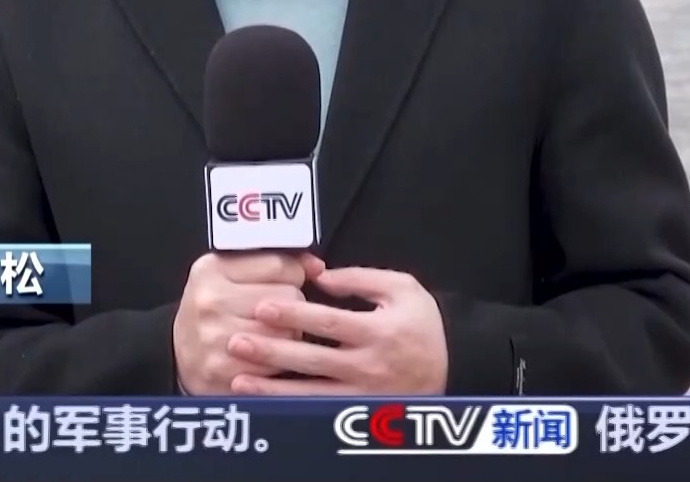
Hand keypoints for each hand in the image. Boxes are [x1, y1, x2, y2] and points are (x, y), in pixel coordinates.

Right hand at [172, 252, 319, 394]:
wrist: (180, 356)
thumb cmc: (213, 312)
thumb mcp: (230, 275)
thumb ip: (273, 262)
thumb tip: (316, 266)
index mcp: (212, 269)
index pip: (280, 265)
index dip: (294, 274)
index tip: (286, 282)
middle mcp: (210, 301)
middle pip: (290, 297)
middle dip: (291, 307)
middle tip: (271, 314)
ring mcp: (216, 338)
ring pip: (290, 331)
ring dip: (289, 336)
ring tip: (267, 335)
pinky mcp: (225, 371)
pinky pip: (278, 364)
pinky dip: (278, 363)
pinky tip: (262, 359)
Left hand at [224, 265, 447, 395]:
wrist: (452, 367)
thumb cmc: (421, 325)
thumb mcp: (403, 289)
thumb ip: (360, 279)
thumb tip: (319, 276)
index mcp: (379, 331)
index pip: (329, 322)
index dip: (294, 315)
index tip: (262, 307)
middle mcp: (369, 366)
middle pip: (312, 359)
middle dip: (272, 351)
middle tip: (236, 341)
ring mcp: (362, 396)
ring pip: (310, 394)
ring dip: (272, 388)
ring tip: (239, 379)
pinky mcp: (357, 413)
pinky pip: (317, 412)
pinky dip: (288, 409)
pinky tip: (265, 403)